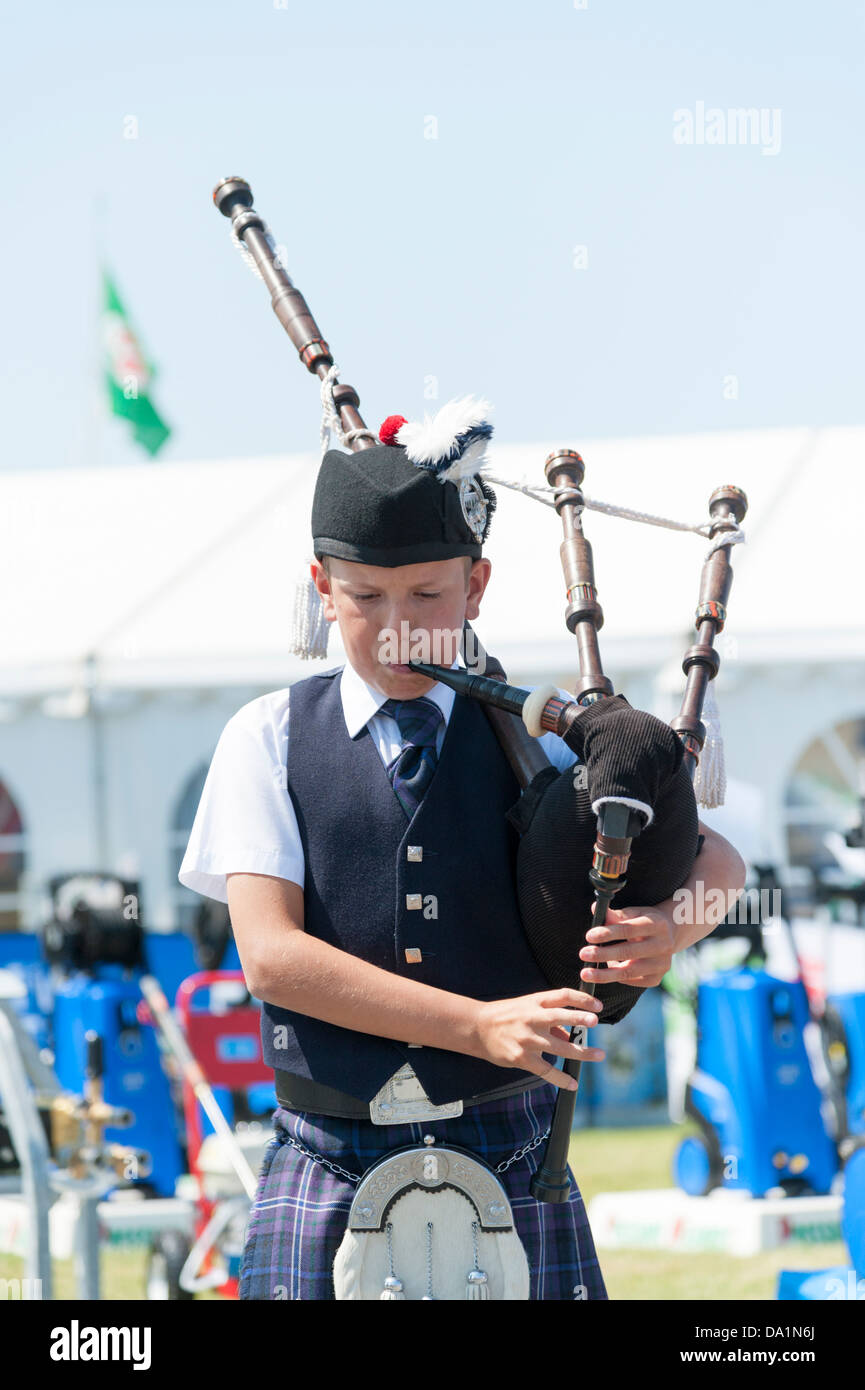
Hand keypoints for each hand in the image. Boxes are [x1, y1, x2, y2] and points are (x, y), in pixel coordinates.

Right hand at [474, 988, 604, 1090]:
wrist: (477, 1028)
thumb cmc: (506, 1016)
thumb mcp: (528, 1009)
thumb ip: (551, 1020)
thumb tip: (574, 1034)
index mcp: (535, 1002)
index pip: (562, 995)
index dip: (581, 999)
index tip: (598, 1005)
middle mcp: (532, 1018)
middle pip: (559, 1017)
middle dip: (578, 1019)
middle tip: (595, 1022)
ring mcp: (527, 1039)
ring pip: (558, 1046)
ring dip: (581, 1052)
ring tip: (598, 1054)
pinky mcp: (522, 1058)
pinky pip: (545, 1070)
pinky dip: (560, 1078)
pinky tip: (572, 1084)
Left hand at [579, 905, 674, 988]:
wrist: (669, 934)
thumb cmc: (643, 921)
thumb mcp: (633, 913)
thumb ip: (615, 914)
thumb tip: (594, 908)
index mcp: (657, 924)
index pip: (629, 929)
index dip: (608, 933)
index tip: (589, 936)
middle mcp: (663, 945)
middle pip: (629, 952)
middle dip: (603, 954)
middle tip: (583, 954)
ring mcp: (662, 964)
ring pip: (629, 972)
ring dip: (605, 974)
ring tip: (586, 973)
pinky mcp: (657, 978)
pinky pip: (632, 981)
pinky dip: (617, 977)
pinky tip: (606, 972)